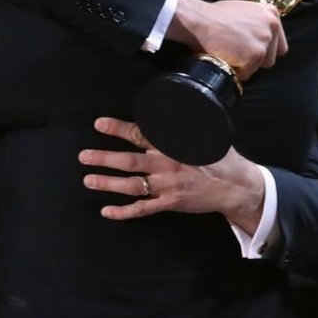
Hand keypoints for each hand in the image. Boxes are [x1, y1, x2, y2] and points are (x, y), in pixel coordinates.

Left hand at [78, 117, 264, 233]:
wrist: (235, 186)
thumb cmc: (218, 156)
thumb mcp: (203, 133)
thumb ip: (181, 124)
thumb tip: (165, 106)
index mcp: (172, 144)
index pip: (140, 134)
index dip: (118, 129)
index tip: (99, 124)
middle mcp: (166, 164)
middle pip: (129, 161)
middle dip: (104, 157)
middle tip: (82, 156)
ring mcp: (167, 185)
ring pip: (131, 185)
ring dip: (107, 183)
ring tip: (87, 179)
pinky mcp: (170, 203)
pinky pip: (143, 208)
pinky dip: (124, 211)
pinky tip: (106, 211)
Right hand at [167, 0, 286, 79]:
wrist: (200, 20)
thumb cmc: (215, 15)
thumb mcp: (245, 11)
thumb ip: (257, 23)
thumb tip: (258, 38)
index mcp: (271, 13)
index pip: (278, 43)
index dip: (264, 49)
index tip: (250, 49)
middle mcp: (273, 26)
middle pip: (271, 56)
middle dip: (255, 58)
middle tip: (237, 51)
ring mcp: (265, 41)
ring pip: (260, 66)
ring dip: (246, 64)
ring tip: (230, 54)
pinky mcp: (256, 54)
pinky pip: (248, 73)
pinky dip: (236, 70)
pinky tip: (226, 58)